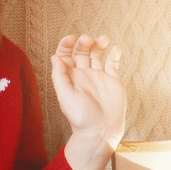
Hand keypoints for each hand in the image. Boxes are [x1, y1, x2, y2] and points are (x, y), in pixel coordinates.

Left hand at [51, 34, 125, 169]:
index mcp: (70, 78)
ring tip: (103, 39)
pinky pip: (113, 63)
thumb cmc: (81, 117)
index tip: (71, 38)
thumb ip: (60, 76)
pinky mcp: (112, 80)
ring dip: (99, 44)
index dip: (66, 45)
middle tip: (88, 39)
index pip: (64, 55)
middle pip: (81, 52)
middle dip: (84, 42)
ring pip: (97, 54)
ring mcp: (98, 77)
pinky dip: (114, 53)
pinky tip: (115, 48)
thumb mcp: (65, 96)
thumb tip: (55, 57)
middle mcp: (83, 75)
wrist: (101, 131)